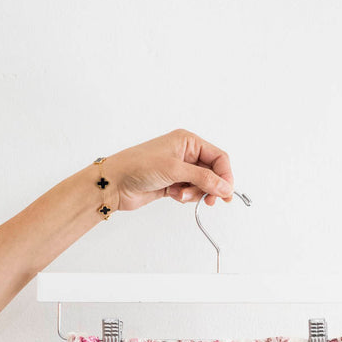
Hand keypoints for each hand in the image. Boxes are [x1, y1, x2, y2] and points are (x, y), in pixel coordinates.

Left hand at [103, 128, 234, 212]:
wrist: (115, 183)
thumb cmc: (139, 166)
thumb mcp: (175, 170)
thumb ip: (203, 178)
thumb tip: (225, 186)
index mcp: (188, 141)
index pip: (218, 157)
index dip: (225, 175)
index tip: (226, 192)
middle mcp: (185, 153)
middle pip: (212, 172)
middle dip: (210, 187)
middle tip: (210, 201)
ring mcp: (179, 169)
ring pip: (201, 185)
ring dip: (195, 193)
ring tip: (181, 195)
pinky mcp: (172, 184)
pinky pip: (190, 192)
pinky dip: (185, 197)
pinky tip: (173, 195)